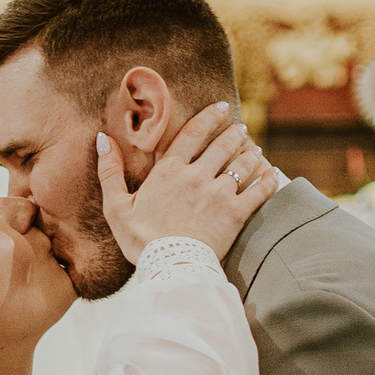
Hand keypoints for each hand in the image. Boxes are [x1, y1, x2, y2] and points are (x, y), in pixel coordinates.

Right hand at [96, 103, 277, 263]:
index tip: (222, 108)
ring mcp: (219, 194)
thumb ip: (110, 171)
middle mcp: (197, 176)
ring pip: (242, 164)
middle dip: (235, 134)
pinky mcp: (236, 214)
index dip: (210, 117)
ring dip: (251, 153)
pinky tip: (272, 173)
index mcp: (169, 171)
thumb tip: (102, 139)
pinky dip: (268, 180)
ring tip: (255, 148)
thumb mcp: (116, 206)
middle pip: (223, 145)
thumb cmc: (140, 239)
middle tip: (241, 129)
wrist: (169, 266)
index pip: (193, 133)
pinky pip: (259, 191)